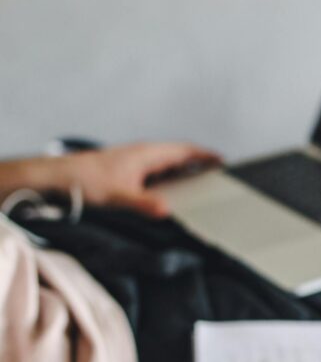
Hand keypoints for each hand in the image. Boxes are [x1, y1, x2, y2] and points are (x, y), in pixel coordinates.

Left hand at [60, 142, 220, 216]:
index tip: (222, 161)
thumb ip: (144, 203)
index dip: (204, 155)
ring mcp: (134, 161)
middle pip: (178, 156)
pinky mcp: (126, 170)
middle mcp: (142, 154)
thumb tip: (166, 210)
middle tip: (216, 176)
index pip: (184, 151)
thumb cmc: (85, 180)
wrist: (58, 176)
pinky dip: (168, 179)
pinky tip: (167, 192)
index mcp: (146, 154)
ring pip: (166, 164)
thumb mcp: (118, 196)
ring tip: (197, 185)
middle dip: (198, 164)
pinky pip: (155, 171)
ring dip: (183, 172)